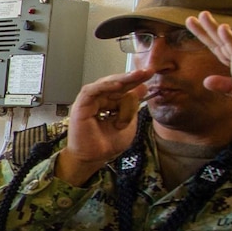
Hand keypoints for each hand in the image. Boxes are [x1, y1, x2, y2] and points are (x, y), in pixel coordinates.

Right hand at [56, 69, 152, 184]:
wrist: (93, 159)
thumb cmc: (106, 145)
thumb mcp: (128, 123)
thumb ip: (133, 106)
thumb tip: (142, 88)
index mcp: (109, 103)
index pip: (123, 89)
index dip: (136, 82)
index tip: (151, 75)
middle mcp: (98, 100)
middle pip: (115, 83)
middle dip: (132, 77)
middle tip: (147, 71)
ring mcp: (89, 102)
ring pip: (106, 85)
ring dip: (122, 80)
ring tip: (137, 76)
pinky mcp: (81, 105)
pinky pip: (92, 91)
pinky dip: (105, 86)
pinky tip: (118, 85)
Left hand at [192, 12, 231, 143]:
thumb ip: (226, 87)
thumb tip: (207, 80)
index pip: (225, 53)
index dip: (211, 40)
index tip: (197, 27)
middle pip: (225, 46)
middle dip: (208, 31)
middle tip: (192, 18)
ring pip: (230, 46)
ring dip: (215, 31)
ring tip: (201, 16)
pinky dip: (230, 41)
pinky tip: (222, 29)